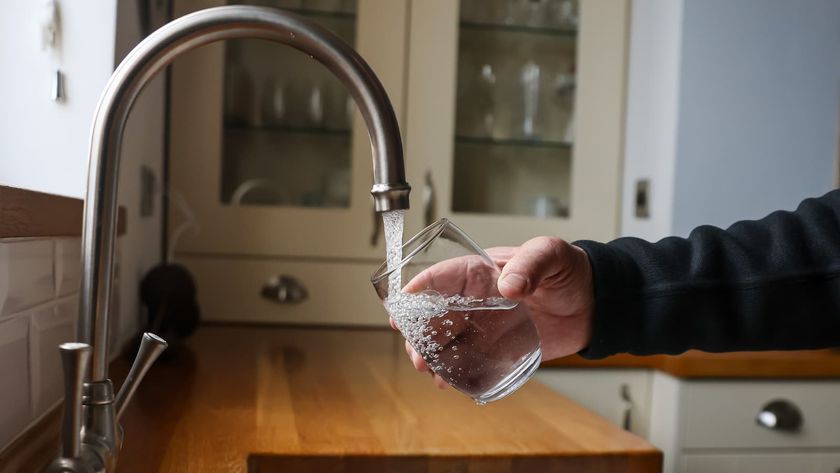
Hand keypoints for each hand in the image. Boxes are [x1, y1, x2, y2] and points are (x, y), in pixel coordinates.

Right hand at [392, 236, 594, 386]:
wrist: (593, 305)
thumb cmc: (569, 271)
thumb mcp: (551, 255)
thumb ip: (531, 264)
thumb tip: (510, 286)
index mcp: (480, 272)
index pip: (441, 278)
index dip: (419, 291)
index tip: (403, 306)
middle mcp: (475, 300)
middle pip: (435, 315)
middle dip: (420, 334)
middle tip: (417, 353)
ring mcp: (484, 326)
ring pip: (447, 341)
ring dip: (432, 356)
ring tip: (429, 371)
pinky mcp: (497, 349)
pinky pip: (469, 361)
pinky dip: (455, 372)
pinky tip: (450, 383)